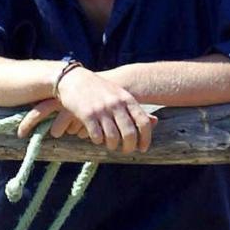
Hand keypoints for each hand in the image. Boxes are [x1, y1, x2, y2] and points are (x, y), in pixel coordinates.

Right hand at [17, 66, 156, 153]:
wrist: (74, 79)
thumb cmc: (99, 89)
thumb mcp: (120, 95)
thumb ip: (135, 109)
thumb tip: (155, 123)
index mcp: (127, 99)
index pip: (143, 122)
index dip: (145, 139)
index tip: (143, 148)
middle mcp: (116, 104)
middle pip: (129, 133)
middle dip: (129, 146)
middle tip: (126, 151)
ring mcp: (101, 109)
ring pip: (112, 137)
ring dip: (112, 145)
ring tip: (111, 146)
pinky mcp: (86, 114)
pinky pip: (96, 135)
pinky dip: (98, 140)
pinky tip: (97, 139)